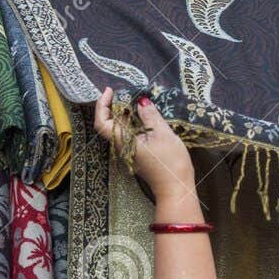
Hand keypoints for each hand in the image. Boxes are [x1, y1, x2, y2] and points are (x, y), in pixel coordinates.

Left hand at [93, 87, 197, 206]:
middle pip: (111, 122)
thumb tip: (141, 101)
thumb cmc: (170, 163)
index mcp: (124, 142)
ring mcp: (131, 150)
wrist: (177, 188)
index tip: (110, 90)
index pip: (102, 122)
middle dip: (116, 105)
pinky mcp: (140, 152)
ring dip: (127, 112)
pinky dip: (136, 121)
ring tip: (139, 99)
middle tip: (128, 91)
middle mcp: (123, 146)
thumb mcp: (162, 134)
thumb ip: (150, 116)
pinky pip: (132, 133)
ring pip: (123, 127)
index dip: (101, 105)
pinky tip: (147, 114)